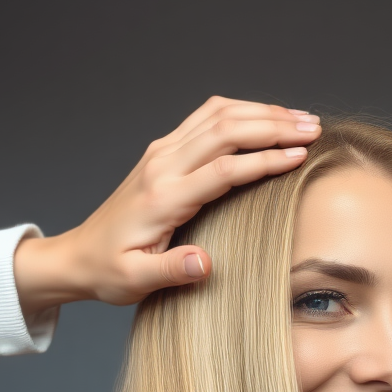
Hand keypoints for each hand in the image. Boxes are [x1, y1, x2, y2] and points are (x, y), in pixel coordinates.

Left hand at [13, 96, 320, 311]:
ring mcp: (161, 152)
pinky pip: (206, 117)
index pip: (224, 168)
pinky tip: (265, 117)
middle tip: (313, 129)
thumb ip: (171, 271)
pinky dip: (240, 111)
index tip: (300, 156)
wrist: (78, 256)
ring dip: (261, 112)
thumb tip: (205, 264)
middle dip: (274, 125)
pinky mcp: (163, 150)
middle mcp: (162, 165)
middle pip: (226, 129)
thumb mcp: (135, 281)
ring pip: (217, 115)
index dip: (265, 160)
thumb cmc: (109, 271)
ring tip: (300, 119)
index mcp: (163, 197)